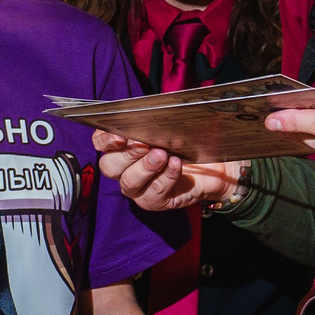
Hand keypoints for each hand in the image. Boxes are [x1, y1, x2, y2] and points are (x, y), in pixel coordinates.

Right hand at [93, 130, 242, 212]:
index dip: (105, 140)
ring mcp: (138, 189)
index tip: (119, 136)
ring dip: (145, 167)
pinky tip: (176, 165)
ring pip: (129, 182)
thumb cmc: (187, 142)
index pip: (101, 144)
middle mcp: (124, 170)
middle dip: (127, 153)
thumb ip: (157, 120)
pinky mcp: (154, 202)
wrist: (214, 167)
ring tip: (162, 154)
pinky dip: (165, 177)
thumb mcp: (172, 126)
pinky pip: (154, 193)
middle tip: (144, 143)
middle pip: (110, 166)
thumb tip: (150, 113)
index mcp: (122, 148)